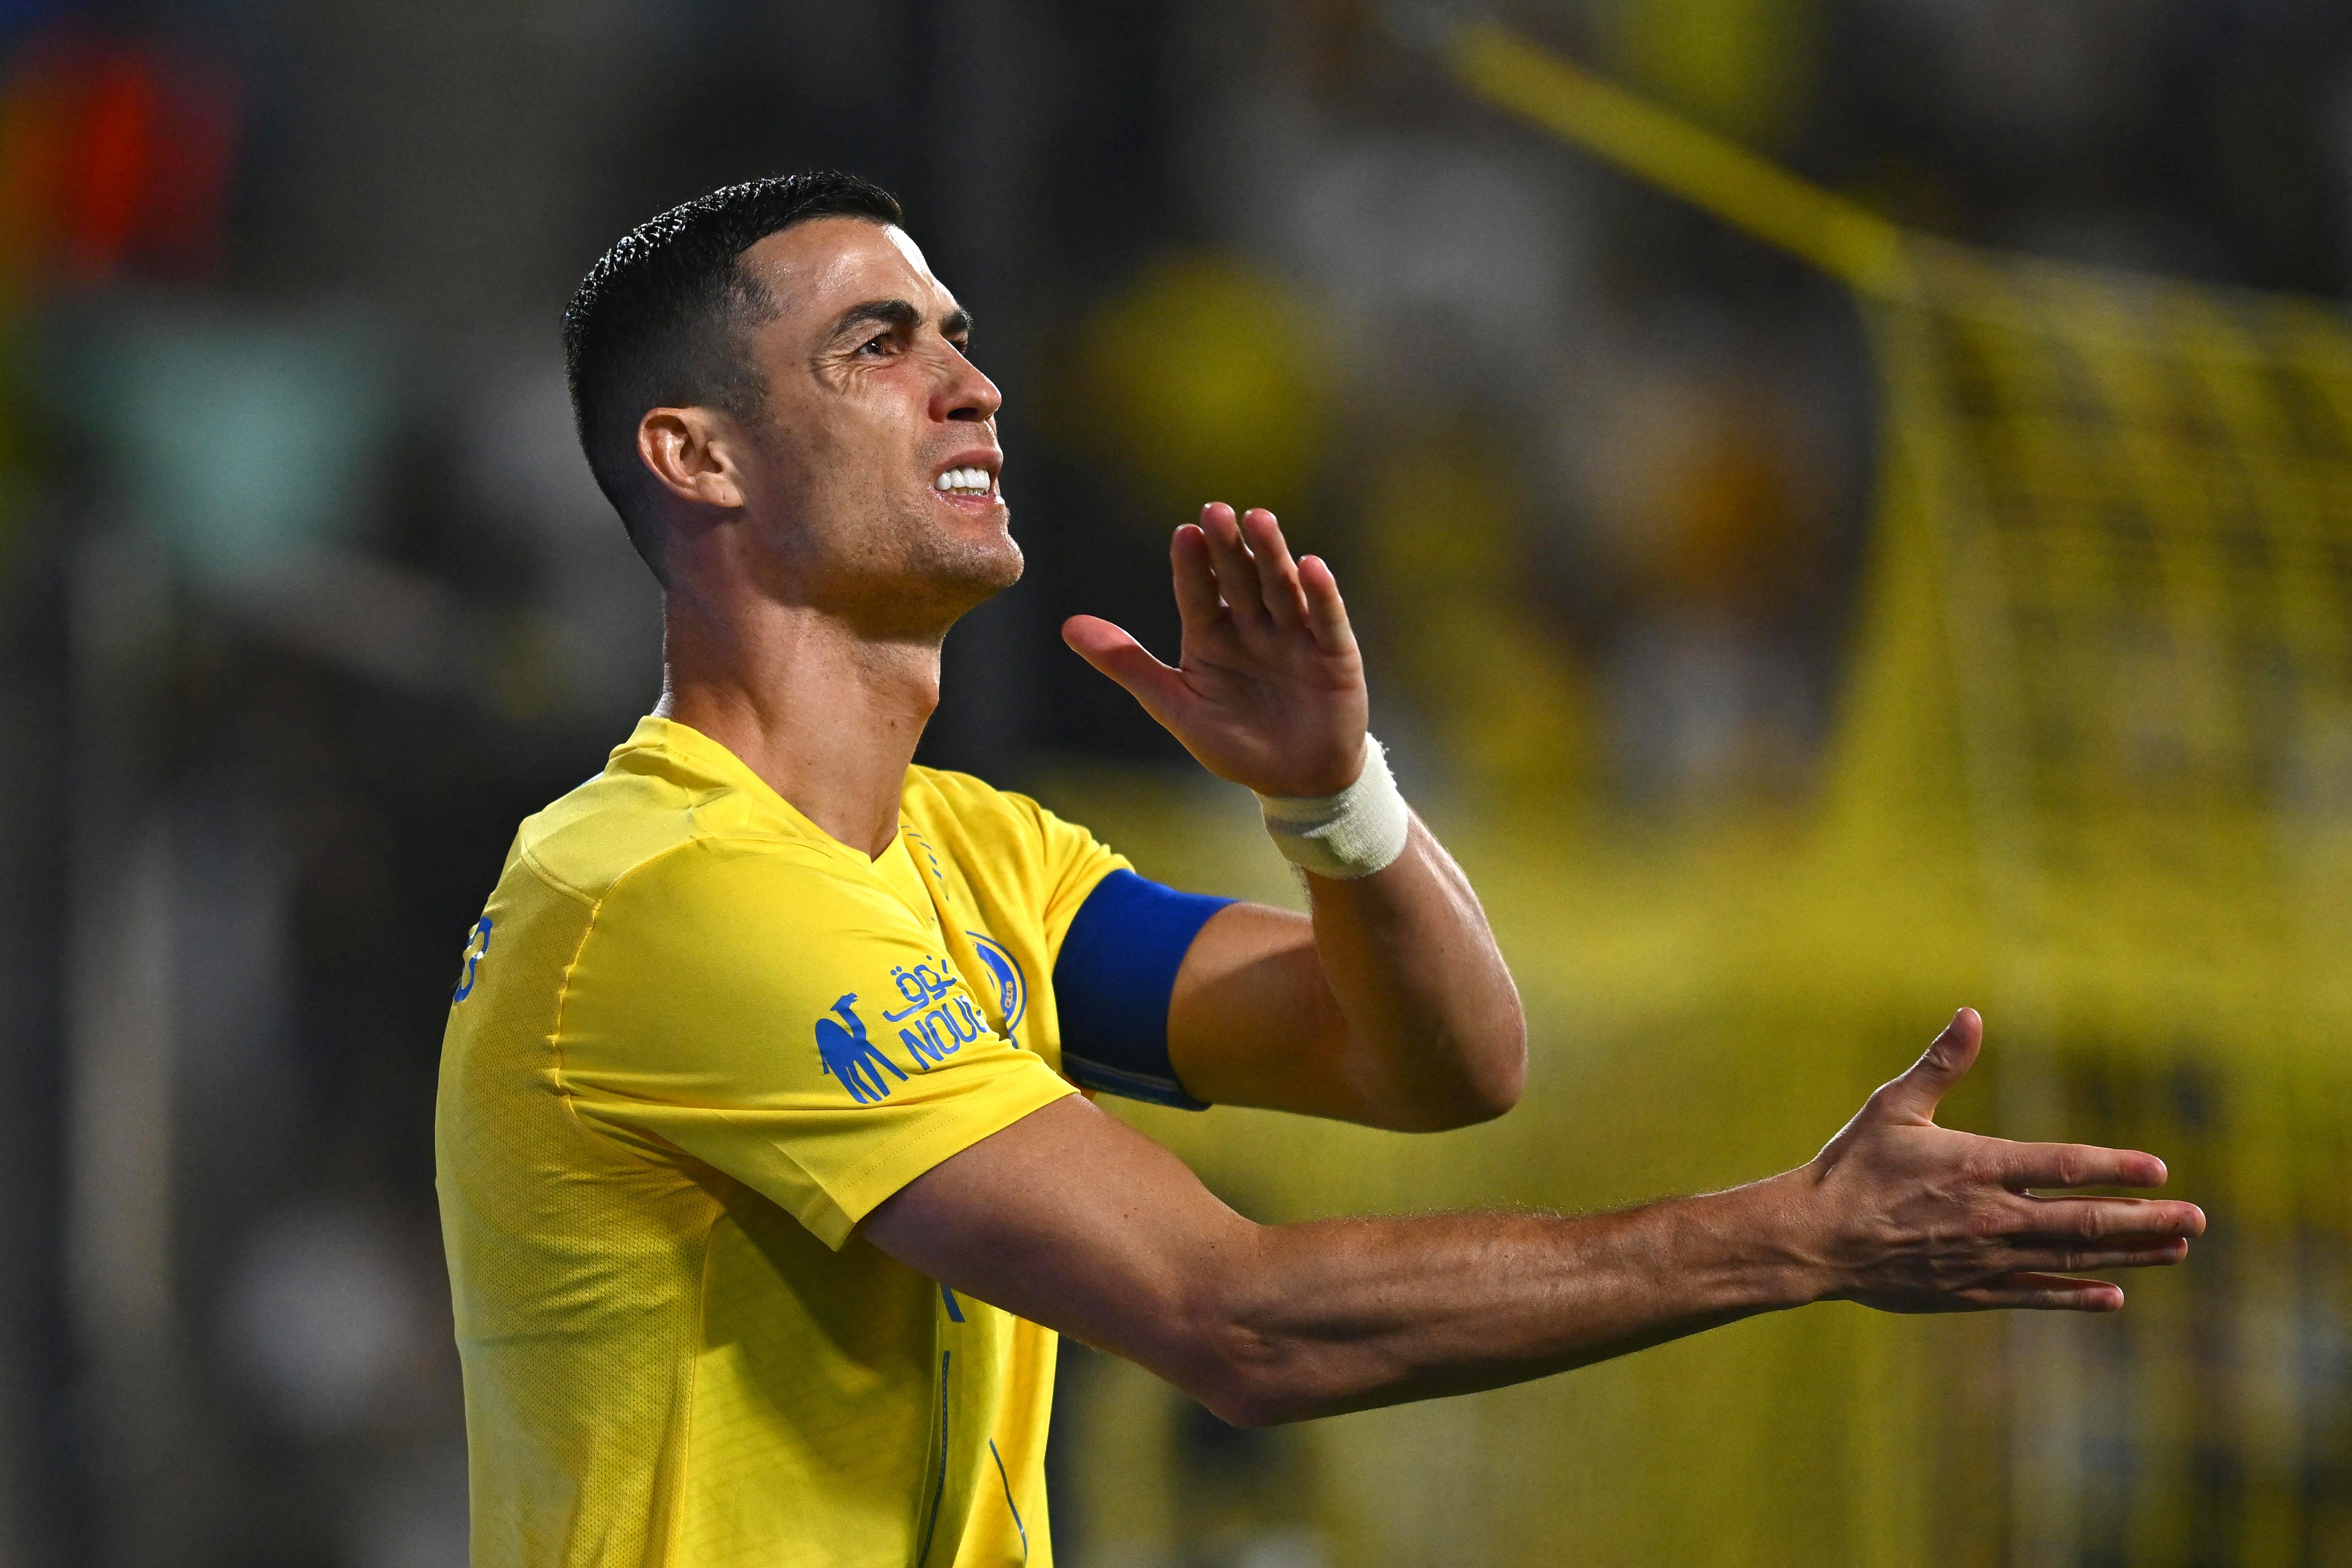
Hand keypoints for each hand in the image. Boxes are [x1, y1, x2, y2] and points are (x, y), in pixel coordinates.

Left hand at [1063, 503, 1367, 796]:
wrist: (1295, 781)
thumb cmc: (1235, 743)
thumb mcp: (1176, 707)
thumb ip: (1128, 664)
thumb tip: (1068, 627)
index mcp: (1211, 635)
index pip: (1198, 594)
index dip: (1192, 566)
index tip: (1183, 534)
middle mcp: (1252, 626)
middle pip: (1239, 579)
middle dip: (1229, 547)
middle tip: (1216, 511)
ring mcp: (1293, 636)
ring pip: (1280, 588)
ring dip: (1271, 555)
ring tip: (1259, 520)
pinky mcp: (1334, 654)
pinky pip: (1327, 620)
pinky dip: (1321, 594)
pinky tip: (1312, 566)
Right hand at [1782, 1009, 2203, 1311]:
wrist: (1814, 1239)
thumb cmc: (1851, 1166)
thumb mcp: (1892, 1106)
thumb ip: (1940, 1064)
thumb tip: (1971, 1014)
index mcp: (1976, 1166)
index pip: (2063, 1166)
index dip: (2115, 1166)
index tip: (2161, 1169)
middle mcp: (1992, 1216)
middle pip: (2084, 1220)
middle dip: (2146, 1219)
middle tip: (2197, 1219)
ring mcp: (1985, 1259)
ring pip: (2071, 1258)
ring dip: (2129, 1254)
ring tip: (2175, 1250)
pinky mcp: (1971, 1290)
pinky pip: (2036, 1296)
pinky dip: (2078, 1296)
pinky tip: (2115, 1296)